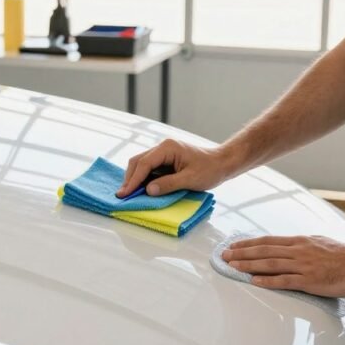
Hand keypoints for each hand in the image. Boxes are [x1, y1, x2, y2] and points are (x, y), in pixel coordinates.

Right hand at [117, 139, 235, 196]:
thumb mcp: (190, 179)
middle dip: (130, 179)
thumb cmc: (209, 170)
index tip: (124, 193)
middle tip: (123, 196)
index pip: (144, 164)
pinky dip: (143, 179)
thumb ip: (168, 184)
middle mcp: (162, 148)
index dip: (133, 180)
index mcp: (167, 148)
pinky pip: (149, 169)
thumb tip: (148, 190)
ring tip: (129, 195)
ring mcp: (163, 153)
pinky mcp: (165, 161)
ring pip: (141, 165)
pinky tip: (140, 190)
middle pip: (138, 162)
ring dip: (135, 179)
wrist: (222, 163)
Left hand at [222, 235, 344, 297]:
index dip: (249, 243)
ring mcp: (303, 265)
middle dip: (241, 253)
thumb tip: (293, 249)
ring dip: (248, 265)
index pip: (268, 241)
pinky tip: (254, 281)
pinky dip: (267, 281)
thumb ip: (305, 247)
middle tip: (224, 255)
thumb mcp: (321, 244)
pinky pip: (284, 280)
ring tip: (232, 266)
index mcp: (300, 242)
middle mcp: (298, 251)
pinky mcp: (310, 280)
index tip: (234, 245)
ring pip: (269, 264)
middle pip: (264, 250)